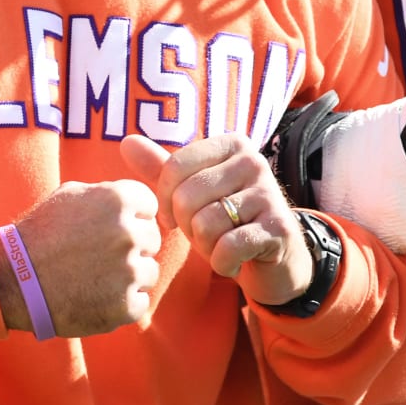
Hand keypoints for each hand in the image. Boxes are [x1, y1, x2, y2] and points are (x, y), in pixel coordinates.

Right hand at [0, 179, 161, 335]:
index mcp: (117, 199)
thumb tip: (136, 201)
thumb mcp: (69, 195)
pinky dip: (122, 302)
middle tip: (100, 254)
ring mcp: (128, 272)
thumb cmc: (40, 233)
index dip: (131, 215)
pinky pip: (140, 301)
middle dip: (132, 245)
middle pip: (152, 238)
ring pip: (148, 271)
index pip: (149, 205)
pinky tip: (96, 295)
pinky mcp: (125, 306)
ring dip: (129, 275)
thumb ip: (107, 193)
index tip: (109, 226)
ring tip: (96, 275)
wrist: (13, 279)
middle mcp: (128, 233)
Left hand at [121, 133, 312, 307]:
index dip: (165, 201)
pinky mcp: (279, 228)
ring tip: (221, 246)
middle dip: (187, 226)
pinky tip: (234, 262)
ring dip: (206, 246)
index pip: (174, 168)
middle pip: (187, 197)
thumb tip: (126, 141)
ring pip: (206, 223)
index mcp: (230, 144)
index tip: (175, 217)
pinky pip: (227, 247)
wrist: (274, 262)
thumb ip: (160, 169)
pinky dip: (223, 263)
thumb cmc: (225, 222)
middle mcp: (253, 161)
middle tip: (205, 235)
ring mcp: (270, 193)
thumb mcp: (190, 194)